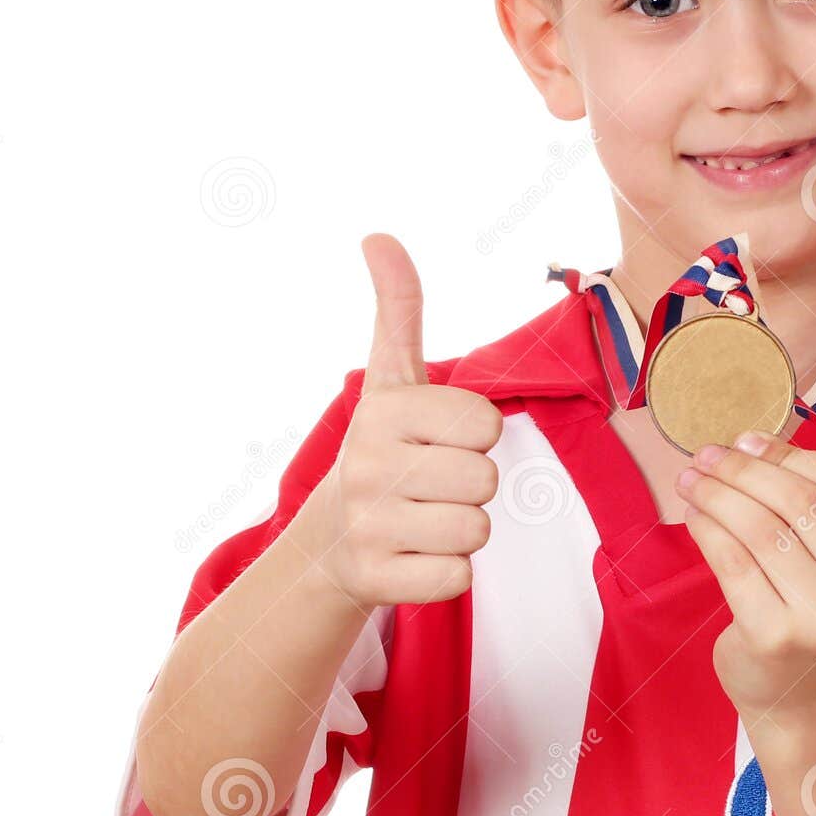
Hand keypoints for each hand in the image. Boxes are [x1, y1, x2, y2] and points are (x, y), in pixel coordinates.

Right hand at [307, 234, 502, 606]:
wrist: (327, 542)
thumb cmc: (384, 447)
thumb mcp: (391, 377)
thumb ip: (398, 308)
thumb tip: (378, 234)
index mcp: (383, 411)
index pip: (487, 424)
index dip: (476, 435)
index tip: (437, 439)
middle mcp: (366, 467)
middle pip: (486, 480)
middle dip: (471, 484)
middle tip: (430, 484)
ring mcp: (367, 527)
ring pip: (477, 530)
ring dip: (461, 528)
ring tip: (423, 518)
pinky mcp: (375, 581)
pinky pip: (458, 576)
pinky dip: (446, 572)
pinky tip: (413, 556)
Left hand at [676, 429, 815, 726]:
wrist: (802, 698)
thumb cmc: (811, 613)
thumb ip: (810, 505)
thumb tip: (752, 443)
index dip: (786, 452)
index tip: (746, 440)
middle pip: (796, 499)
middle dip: (742, 469)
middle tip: (705, 456)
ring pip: (760, 527)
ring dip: (716, 494)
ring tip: (690, 481)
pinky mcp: (775, 634)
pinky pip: (733, 561)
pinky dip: (708, 529)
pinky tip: (694, 517)